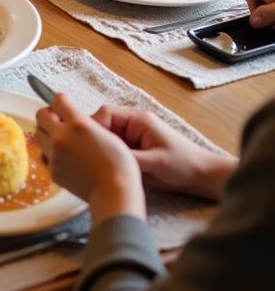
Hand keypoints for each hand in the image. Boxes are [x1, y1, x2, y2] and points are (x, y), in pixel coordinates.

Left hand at [34, 92, 145, 221]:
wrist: (115, 193)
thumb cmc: (119, 164)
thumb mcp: (107, 134)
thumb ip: (85, 122)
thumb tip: (72, 118)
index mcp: (78, 124)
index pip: (57, 99)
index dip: (61, 101)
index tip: (66, 106)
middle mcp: (62, 137)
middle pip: (41, 114)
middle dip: (49, 115)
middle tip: (61, 122)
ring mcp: (55, 155)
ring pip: (37, 134)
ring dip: (46, 133)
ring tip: (62, 139)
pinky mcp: (52, 171)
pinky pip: (44, 155)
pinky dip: (50, 153)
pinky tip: (63, 157)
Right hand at [91, 104, 235, 200]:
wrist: (202, 176)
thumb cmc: (183, 164)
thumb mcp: (156, 161)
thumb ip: (130, 157)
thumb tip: (104, 157)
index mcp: (138, 120)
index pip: (106, 114)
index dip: (94, 125)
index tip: (89, 143)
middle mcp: (132, 125)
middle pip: (103, 125)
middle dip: (95, 139)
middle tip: (88, 156)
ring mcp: (132, 138)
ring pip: (107, 139)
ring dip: (101, 149)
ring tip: (95, 163)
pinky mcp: (133, 151)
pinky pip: (114, 150)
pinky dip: (108, 157)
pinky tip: (104, 168)